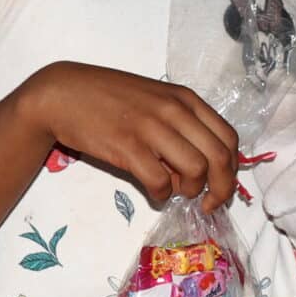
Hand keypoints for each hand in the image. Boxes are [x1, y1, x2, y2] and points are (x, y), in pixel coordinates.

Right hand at [25, 62, 237, 209]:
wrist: (63, 94)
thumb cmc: (108, 97)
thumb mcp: (154, 101)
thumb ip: (179, 127)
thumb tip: (196, 167)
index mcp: (185, 98)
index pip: (228, 138)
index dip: (231, 169)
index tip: (220, 186)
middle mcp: (174, 110)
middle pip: (220, 158)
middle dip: (220, 189)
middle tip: (207, 203)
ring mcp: (151, 127)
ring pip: (196, 170)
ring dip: (190, 191)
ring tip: (174, 191)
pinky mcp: (128, 146)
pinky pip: (160, 181)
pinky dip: (161, 195)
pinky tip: (153, 192)